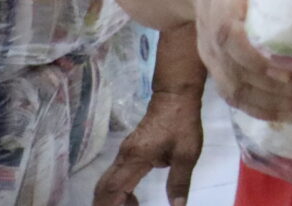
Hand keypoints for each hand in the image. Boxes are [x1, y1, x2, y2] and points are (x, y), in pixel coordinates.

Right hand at [92, 86, 204, 205]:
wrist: (175, 97)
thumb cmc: (182, 124)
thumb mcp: (187, 154)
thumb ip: (179, 182)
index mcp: (136, 158)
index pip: (114, 187)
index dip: (108, 205)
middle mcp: (124, 157)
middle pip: (104, 187)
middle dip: (105, 205)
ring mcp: (124, 153)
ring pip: (108, 181)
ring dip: (113, 199)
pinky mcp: (128, 151)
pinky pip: (115, 175)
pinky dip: (117, 190)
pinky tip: (131, 198)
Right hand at [189, 0, 291, 121]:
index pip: (231, 28)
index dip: (255, 49)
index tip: (288, 62)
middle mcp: (211, 27)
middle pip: (237, 67)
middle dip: (275, 86)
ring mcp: (213, 51)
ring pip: (237, 87)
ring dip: (274, 105)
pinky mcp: (221, 65)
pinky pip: (237, 94)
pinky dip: (264, 109)